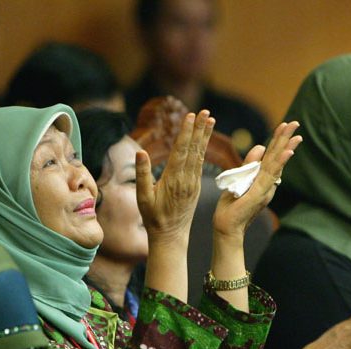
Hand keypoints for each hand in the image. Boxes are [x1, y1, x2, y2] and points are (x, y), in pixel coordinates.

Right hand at [136, 110, 214, 245]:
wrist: (170, 235)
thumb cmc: (153, 217)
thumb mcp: (143, 197)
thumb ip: (142, 174)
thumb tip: (140, 152)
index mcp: (174, 180)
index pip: (181, 150)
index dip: (186, 132)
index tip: (191, 116)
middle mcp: (187, 179)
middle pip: (194, 149)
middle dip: (199, 129)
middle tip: (206, 112)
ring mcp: (193, 183)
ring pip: (199, 154)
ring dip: (204, 136)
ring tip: (210, 119)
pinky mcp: (195, 186)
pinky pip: (200, 163)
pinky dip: (202, 149)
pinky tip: (204, 140)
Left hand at [212, 122, 301, 240]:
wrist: (226, 227)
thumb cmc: (232, 206)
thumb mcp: (240, 179)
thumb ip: (249, 164)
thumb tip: (260, 146)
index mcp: (263, 178)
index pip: (272, 156)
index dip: (278, 140)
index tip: (285, 124)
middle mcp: (268, 183)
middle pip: (277, 157)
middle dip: (286, 139)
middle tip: (296, 122)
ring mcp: (265, 188)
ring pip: (277, 164)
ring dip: (286, 148)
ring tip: (296, 135)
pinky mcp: (259, 194)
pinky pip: (270, 176)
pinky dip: (279, 164)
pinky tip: (287, 153)